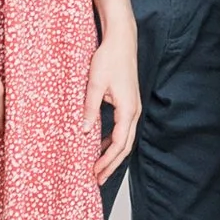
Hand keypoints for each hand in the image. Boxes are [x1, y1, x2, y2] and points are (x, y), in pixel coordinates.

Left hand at [89, 38, 140, 182]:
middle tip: (98, 179)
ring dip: (112, 154)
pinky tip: (99, 144)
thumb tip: (85, 131)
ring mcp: (133, 107)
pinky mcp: (129, 103)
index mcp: (127, 109)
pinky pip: (122, 128)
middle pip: (125, 146)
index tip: (95, 173)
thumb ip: (90, 109)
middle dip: (112, 164)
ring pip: (126, 138)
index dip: (107, 161)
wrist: (122, 40)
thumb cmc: (109, 59)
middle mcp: (134, 111)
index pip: (118, 143)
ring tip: (98, 167)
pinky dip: (112, 140)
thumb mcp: (95, 84)